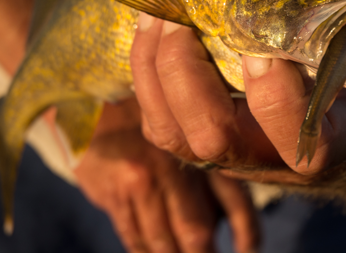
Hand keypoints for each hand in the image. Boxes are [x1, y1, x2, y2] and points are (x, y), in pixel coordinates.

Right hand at [72, 100, 259, 252]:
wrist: (96, 106)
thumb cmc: (151, 129)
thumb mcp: (188, 139)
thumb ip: (208, 175)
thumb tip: (225, 223)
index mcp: (205, 152)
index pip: (237, 203)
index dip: (247, 235)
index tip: (248, 252)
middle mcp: (177, 167)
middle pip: (198, 231)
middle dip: (205, 254)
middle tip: (208, 254)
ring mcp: (144, 182)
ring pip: (164, 242)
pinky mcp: (115, 194)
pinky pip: (133, 237)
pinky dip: (145, 251)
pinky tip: (153, 252)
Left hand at [131, 15, 345, 184]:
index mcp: (326, 145)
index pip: (298, 139)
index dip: (275, 96)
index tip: (265, 47)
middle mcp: (270, 160)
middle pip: (212, 136)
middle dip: (186, 72)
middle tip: (183, 14)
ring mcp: (230, 155)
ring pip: (172, 132)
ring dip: (155, 69)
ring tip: (156, 10)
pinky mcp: (202, 141)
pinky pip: (159, 119)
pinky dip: (145, 72)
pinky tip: (151, 27)